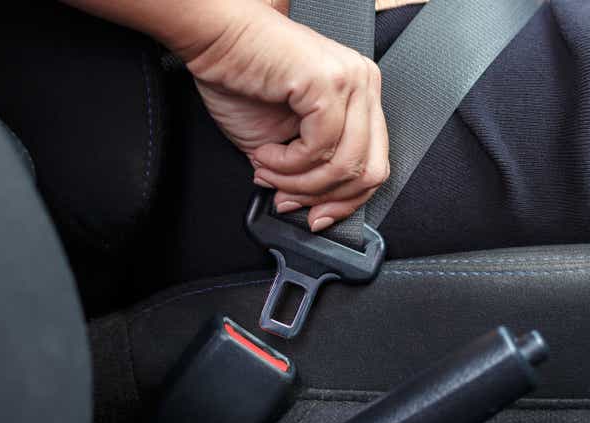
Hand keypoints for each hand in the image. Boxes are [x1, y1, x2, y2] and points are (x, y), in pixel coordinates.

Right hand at [180, 0, 389, 231]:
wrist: (215, 38)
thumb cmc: (242, 78)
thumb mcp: (283, 142)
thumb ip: (308, 171)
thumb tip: (312, 206)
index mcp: (360, 98)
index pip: (374, 164)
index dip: (345, 202)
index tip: (316, 217)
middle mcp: (364, 86)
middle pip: (369, 171)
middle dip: (324, 198)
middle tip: (287, 199)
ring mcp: (352, 82)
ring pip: (345, 165)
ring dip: (298, 182)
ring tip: (269, 172)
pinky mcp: (329, 82)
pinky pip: (320, 148)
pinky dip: (288, 164)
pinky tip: (265, 155)